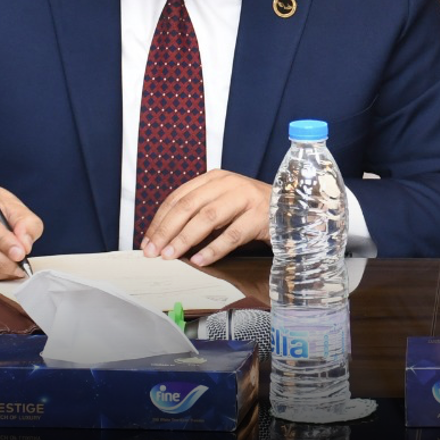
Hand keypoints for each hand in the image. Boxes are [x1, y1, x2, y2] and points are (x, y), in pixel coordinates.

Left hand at [141, 170, 272, 266]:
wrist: (291, 209)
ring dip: (185, 239)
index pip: (178, 197)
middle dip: (167, 230)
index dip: (160, 220)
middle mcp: (228, 184)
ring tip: (171, 255)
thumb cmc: (252, 210)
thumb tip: (166, 238)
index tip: (148, 241)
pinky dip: (213, 249)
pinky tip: (200, 260)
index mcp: (214, 179)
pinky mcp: (258, 216)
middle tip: (154, 251)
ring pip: (207, 218)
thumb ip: (198, 214)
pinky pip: (232, 235)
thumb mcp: (222, 205)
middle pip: (189, 206)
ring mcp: (245, 198)